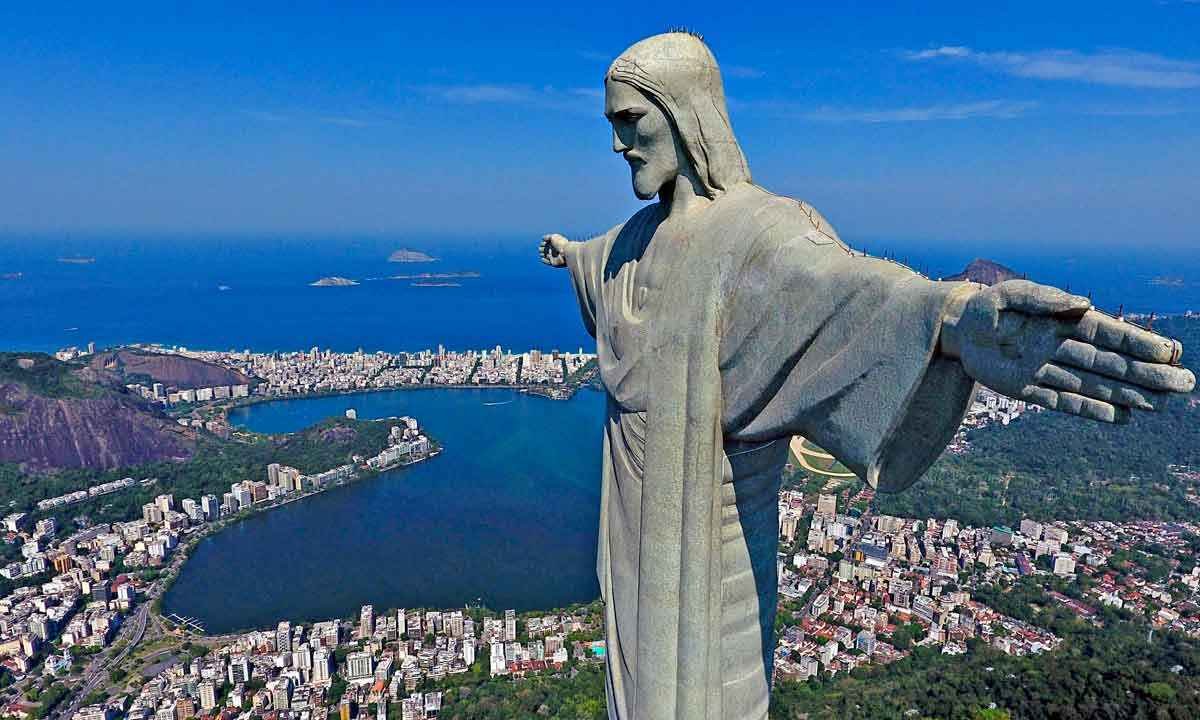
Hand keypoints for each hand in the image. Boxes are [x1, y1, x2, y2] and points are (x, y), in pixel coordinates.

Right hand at [539, 233, 569, 267]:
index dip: (543, 243)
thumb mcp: (553, 237)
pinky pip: (547, 262)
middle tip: (542, 249)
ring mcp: (554, 256)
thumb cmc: (560, 244)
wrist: (566, 253)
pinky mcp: (553, 263)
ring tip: (542, 253)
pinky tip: (542, 258)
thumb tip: (543, 238)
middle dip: (542, 249)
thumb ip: (547, 237)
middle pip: (545, 249)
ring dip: (542, 254)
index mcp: (555, 244)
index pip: (546, 243)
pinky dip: (544, 260)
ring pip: (546, 255)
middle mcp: (554, 250)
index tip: (544, 243)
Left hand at [941, 279, 1194, 422]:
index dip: (1139, 344)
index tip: (1170, 353)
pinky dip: (1092, 410)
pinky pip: (1064, 402)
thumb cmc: (990, 305)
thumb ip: (1046, 298)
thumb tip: (1085, 304)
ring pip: (1094, 385)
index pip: (1108, 334)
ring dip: (1128, 395)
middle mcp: (1061, 347)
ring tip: (1161, 404)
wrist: (958, 328)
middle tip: (1183, 384)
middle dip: (1146, 374)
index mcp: (1064, 320)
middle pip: (1110, 363)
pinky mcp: (1027, 389)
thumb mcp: (1012, 293)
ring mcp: (1046, 370)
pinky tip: (1122, 417)